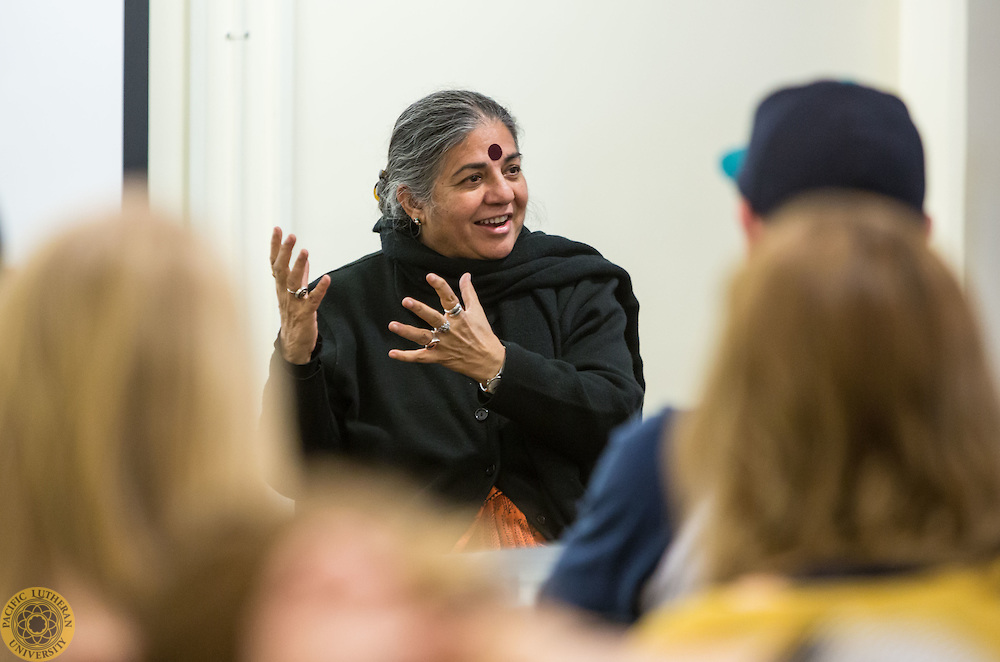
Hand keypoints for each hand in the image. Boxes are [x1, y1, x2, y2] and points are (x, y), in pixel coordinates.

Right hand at [270, 227, 330, 363]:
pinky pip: (312, 300)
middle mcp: (284, 294)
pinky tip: (327, 278)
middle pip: (281, 270)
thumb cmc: (294, 318)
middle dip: (285, 252)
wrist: (294, 346)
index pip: (275, 264)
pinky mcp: (306, 314)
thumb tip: (304, 260)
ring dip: (299, 266)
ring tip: (305, 251)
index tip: (277, 230)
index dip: (275, 247)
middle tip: (290, 236)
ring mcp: (294, 304)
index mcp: (281, 288)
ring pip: (294, 283)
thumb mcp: (295, 294)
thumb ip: (300, 276)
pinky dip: (320, 289)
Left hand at [388, 273, 504, 384]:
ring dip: (407, 331)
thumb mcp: (478, 312)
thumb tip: (465, 275)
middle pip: (433, 318)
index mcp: (460, 317)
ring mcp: (444, 344)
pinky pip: (420, 357)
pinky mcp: (439, 357)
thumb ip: (469, 292)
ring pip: (423, 337)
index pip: (449, 298)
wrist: (490, 362)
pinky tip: (392, 353)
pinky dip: (406, 356)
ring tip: (392, 325)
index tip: (430, 276)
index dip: (440, 287)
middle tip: (406, 301)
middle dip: (419, 309)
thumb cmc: (483, 335)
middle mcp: (450, 330)